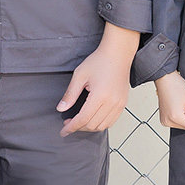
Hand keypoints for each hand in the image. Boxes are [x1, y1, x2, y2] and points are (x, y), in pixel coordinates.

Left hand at [56, 22, 138, 136]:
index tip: (63, 131)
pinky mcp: (123, 103)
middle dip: (78, 128)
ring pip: (103, 126)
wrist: (118, 53)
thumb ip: (70, 94)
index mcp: (100, 96)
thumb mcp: (80, 75)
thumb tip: (61, 109)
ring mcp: (119, 104)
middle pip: (92, 125)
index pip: (83, 119)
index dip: (71, 127)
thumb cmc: (100, 60)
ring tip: (79, 121)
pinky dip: (101, 124)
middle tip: (68, 124)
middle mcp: (112, 103)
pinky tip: (92, 118)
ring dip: (89, 127)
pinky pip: (112, 121)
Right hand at [155, 71, 184, 134]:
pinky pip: (177, 123)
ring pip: (184, 126)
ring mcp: (165, 122)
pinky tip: (177, 107)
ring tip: (181, 105)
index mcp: (176, 118)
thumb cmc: (176, 86)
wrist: (165, 78)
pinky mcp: (163, 120)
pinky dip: (180, 116)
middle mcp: (168, 122)